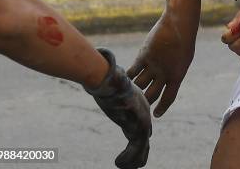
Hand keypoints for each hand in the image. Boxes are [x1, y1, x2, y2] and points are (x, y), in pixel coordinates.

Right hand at [85, 49, 151, 168]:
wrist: (109, 79)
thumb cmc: (105, 79)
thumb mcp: (109, 86)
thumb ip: (108, 89)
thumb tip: (95, 83)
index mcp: (138, 105)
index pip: (141, 124)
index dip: (138, 136)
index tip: (134, 147)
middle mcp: (143, 113)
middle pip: (144, 135)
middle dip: (141, 151)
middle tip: (137, 163)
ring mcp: (142, 119)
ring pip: (142, 144)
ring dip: (135, 158)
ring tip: (125, 166)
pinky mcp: (138, 125)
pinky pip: (136, 147)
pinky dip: (129, 157)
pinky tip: (118, 163)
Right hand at [127, 12, 194, 116]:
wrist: (178, 25)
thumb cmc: (183, 41)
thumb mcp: (183, 60)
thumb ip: (173, 72)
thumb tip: (163, 82)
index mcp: (177, 76)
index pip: (168, 98)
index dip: (161, 108)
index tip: (155, 115)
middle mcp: (164, 74)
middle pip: (150, 95)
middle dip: (144, 102)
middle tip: (139, 105)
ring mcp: (153, 66)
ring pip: (139, 84)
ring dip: (134, 89)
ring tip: (129, 92)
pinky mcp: (143, 56)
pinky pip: (133, 71)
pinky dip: (128, 76)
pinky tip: (124, 79)